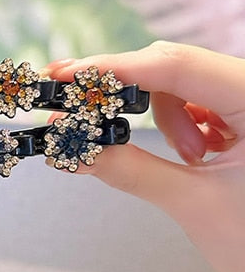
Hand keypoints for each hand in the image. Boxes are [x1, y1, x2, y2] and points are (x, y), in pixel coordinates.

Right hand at [46, 40, 244, 271]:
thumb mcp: (195, 205)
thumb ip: (131, 171)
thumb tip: (75, 150)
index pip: (178, 66)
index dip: (117, 68)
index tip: (68, 78)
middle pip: (178, 68)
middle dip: (131, 91)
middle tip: (78, 104)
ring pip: (188, 85)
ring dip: (167, 118)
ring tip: (188, 162)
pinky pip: (202, 104)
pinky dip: (183, 126)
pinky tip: (194, 155)